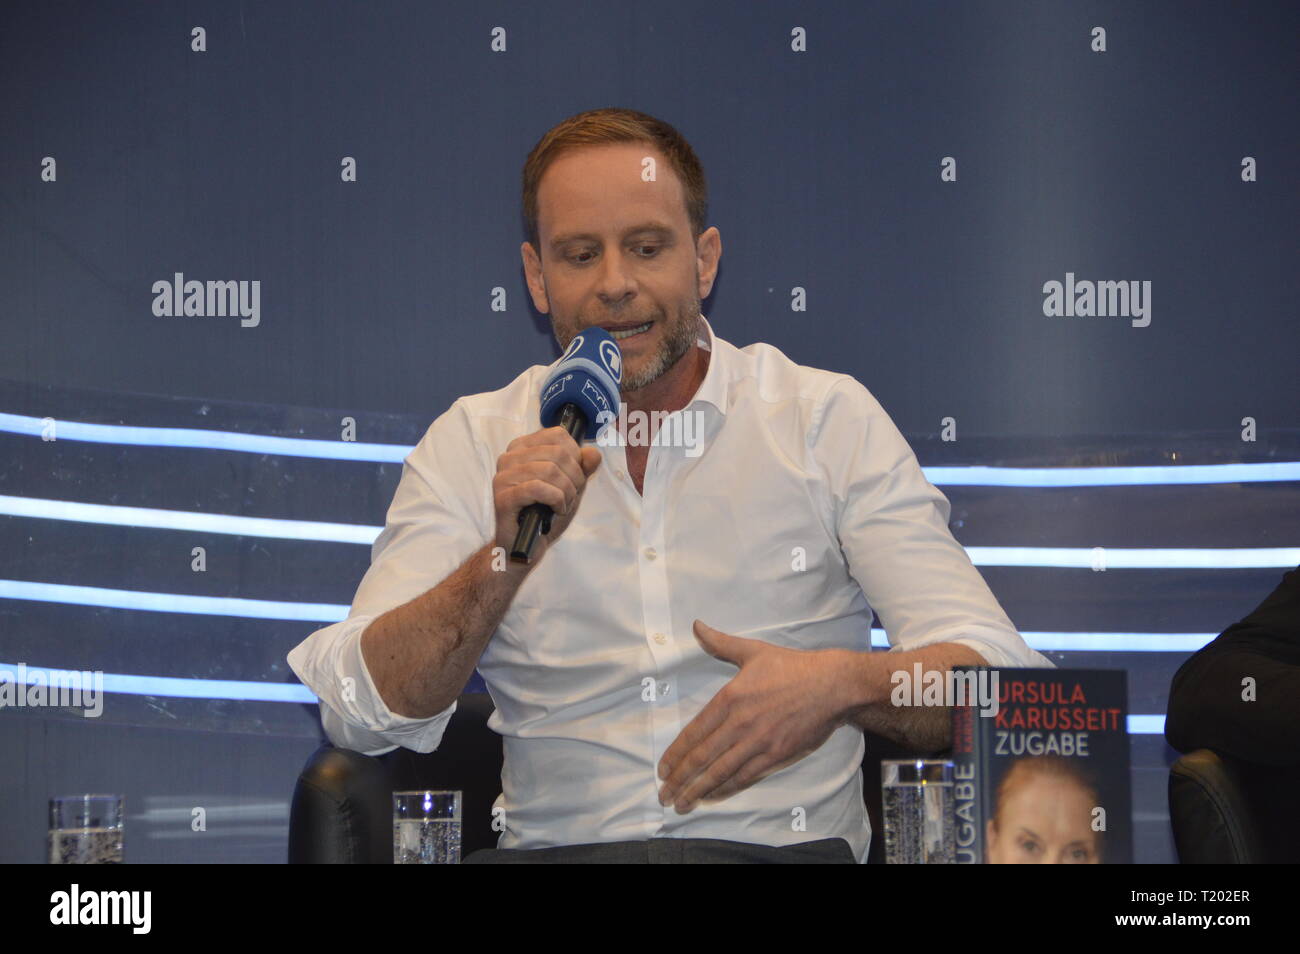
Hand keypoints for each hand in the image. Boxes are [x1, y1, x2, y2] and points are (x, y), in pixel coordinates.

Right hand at [492, 426, 601, 560]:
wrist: (526, 545)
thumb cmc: (545, 514)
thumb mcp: (570, 487)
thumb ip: (582, 468)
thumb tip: (593, 453)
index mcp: (522, 448)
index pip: (557, 435)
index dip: (576, 456)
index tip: (575, 477)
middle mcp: (509, 458)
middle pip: (557, 452)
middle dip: (574, 477)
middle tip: (571, 496)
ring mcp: (503, 477)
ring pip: (550, 470)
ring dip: (567, 492)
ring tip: (563, 505)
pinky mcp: (503, 497)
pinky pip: (538, 488)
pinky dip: (556, 500)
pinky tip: (556, 510)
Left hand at [656, 620, 852, 812]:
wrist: (832, 685)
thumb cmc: (792, 667)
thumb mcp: (753, 650)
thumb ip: (720, 643)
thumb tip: (696, 626)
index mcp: (730, 698)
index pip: (694, 733)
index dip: (676, 754)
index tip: (663, 769)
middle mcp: (740, 723)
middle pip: (702, 758)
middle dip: (680, 780)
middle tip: (664, 795)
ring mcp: (758, 742)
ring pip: (721, 772)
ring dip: (698, 790)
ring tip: (682, 804)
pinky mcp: (776, 756)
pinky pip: (745, 777)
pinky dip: (726, 789)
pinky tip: (713, 796)